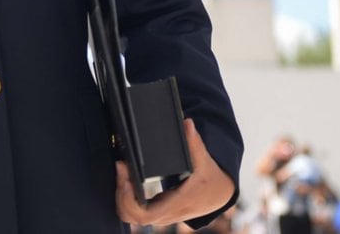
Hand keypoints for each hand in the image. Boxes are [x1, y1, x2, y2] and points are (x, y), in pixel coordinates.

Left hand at [114, 118, 234, 228]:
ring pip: (132, 216)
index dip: (129, 201)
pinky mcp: (157, 211)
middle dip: (121, 195)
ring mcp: (161, 214)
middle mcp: (167, 213)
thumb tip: (187, 124)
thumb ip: (194, 142)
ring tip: (122, 173)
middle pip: (133, 216)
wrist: (218, 193)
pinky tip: (125, 181)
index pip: (146, 214)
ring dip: (122, 197)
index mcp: (178, 203)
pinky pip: (135, 212)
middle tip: (121, 169)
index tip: (125, 179)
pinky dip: (126, 199)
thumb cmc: (210, 178)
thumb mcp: (204, 160)